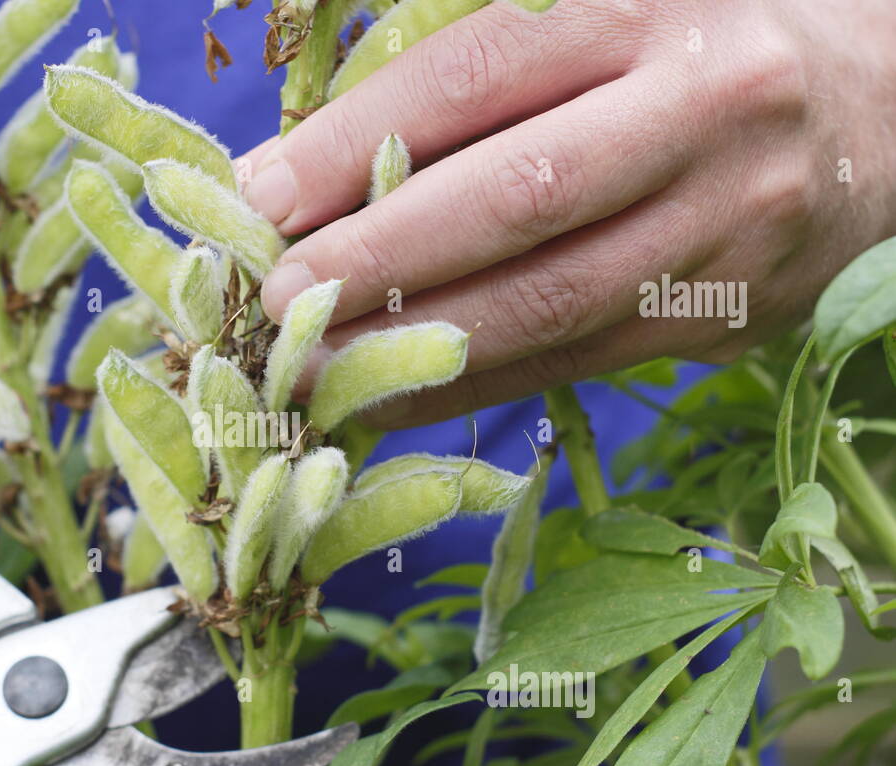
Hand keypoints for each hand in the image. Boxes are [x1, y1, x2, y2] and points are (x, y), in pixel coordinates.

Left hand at [245, 0, 895, 426]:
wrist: (885, 102)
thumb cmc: (701, 39)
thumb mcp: (605, 4)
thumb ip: (471, 60)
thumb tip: (309, 161)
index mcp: (652, 7)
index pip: (476, 78)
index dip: (358, 143)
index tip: (259, 199)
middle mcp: (702, 114)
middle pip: (522, 196)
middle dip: (384, 260)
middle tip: (274, 302)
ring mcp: (729, 224)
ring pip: (556, 300)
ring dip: (421, 349)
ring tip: (314, 376)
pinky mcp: (731, 315)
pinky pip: (583, 358)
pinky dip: (479, 384)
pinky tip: (397, 400)